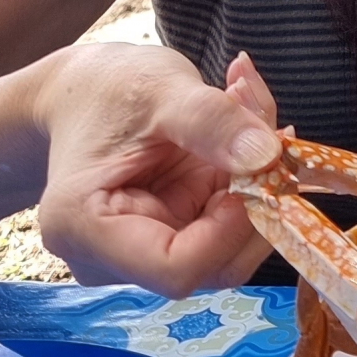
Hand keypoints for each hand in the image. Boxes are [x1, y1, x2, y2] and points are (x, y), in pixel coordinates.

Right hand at [33, 44, 280, 292]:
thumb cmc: (106, 87)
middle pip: (213, 263)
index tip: (255, 170)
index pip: (176, 268)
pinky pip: (227, 225)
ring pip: (229, 246)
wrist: (84, 91)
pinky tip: (243, 127)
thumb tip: (268, 157)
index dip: (231, 229)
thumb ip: (212, 122)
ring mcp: (143, 253)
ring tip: (251, 109)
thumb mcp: (160, 89)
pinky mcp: (172, 235)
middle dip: (257, 199)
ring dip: (260, 182)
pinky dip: (249, 178)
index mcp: (85, 229)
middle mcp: (109, 258)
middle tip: (272, 127)